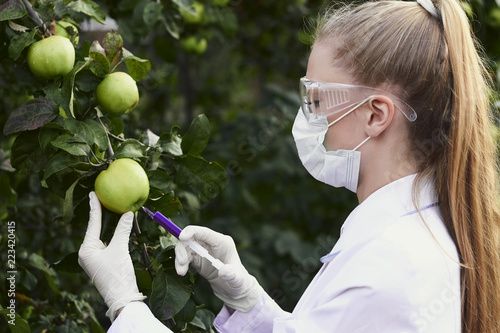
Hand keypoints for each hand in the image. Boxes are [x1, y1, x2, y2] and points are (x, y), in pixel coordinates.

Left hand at [78, 192, 145, 320]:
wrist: (122, 298)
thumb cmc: (117, 274)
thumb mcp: (120, 249)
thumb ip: (122, 230)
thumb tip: (128, 213)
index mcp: (86, 249)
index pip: (93, 223)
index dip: (95, 207)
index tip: (94, 193)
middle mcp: (87, 253)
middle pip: (96, 229)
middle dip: (102, 215)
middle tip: (104, 198)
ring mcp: (94, 259)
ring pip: (102, 237)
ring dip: (109, 226)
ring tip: (113, 210)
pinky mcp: (102, 263)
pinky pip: (107, 244)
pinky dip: (113, 235)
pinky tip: (119, 229)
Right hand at [174, 226, 261, 311]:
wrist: (234, 290)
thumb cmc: (239, 282)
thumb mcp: (238, 280)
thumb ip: (232, 275)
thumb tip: (223, 271)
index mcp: (222, 242)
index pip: (205, 232)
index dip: (192, 232)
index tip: (182, 238)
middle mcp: (211, 243)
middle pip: (192, 238)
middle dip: (183, 248)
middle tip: (182, 262)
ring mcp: (203, 250)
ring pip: (185, 247)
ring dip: (180, 257)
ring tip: (181, 271)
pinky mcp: (197, 259)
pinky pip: (185, 257)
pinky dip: (180, 263)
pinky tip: (181, 272)